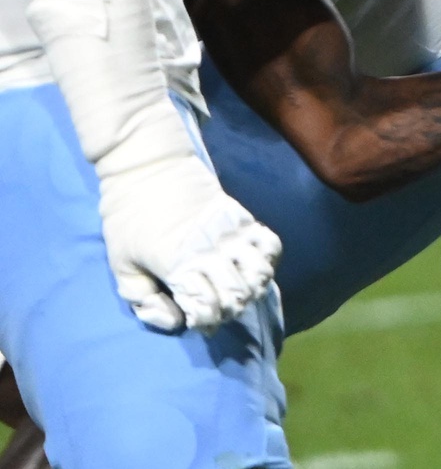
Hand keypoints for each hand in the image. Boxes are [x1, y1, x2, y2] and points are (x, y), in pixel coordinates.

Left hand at [99, 146, 280, 331]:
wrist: (149, 169)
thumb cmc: (128, 221)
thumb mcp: (120, 266)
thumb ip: (143, 301)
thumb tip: (176, 321)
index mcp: (178, 266)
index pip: (207, 307)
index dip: (204, 321)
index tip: (194, 319)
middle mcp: (210, 251)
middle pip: (237, 294)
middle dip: (229, 310)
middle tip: (216, 309)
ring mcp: (231, 232)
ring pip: (260, 272)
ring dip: (253, 289)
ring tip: (238, 292)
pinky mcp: (243, 217)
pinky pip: (270, 244)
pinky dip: (269, 261)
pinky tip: (255, 268)